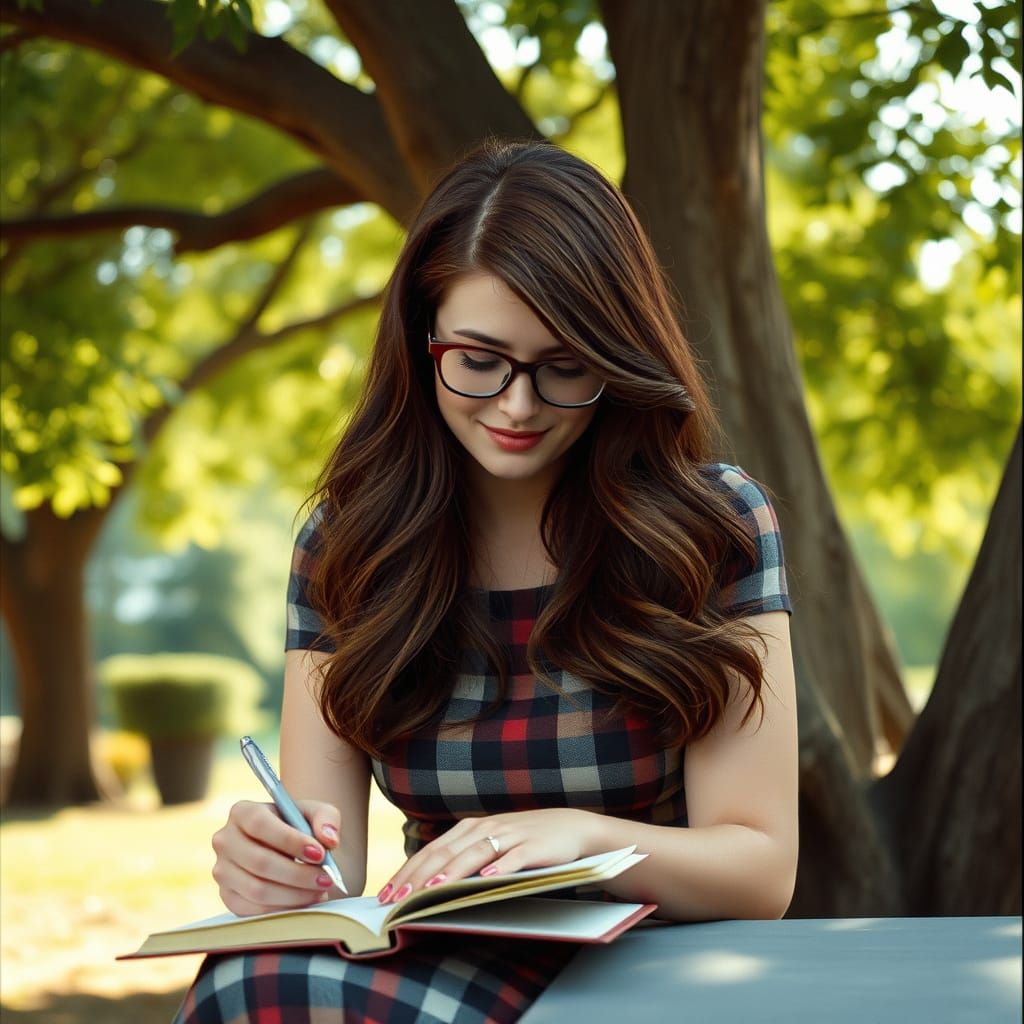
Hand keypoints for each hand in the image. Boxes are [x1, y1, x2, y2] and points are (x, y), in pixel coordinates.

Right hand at [212, 799, 341, 915]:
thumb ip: (326, 818)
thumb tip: (329, 840)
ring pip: (257, 889)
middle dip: (298, 874)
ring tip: (320, 891)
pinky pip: (253, 910)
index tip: (320, 854)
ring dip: (294, 894)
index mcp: (242, 812)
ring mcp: (222, 870)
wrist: (286, 848)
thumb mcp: (315, 813)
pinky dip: (283, 909)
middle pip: (259, 862)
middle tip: (326, 879)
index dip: (290, 841)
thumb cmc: (299, 826)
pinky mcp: (227, 896)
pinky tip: (304, 901)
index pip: (260, 825)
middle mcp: (225, 840)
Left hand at [377, 809, 603, 903]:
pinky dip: (500, 867)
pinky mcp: (534, 846)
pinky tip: (487, 879)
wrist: (570, 827)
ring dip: (451, 873)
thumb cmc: (524, 840)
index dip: (407, 871)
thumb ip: (463, 857)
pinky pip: (514, 857)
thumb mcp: (490, 844)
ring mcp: (510, 835)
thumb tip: (426, 883)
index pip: (432, 850)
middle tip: (396, 900)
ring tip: (431, 890)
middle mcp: (486, 828)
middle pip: (446, 853)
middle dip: (418, 877)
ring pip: (474, 854)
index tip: (386, 894)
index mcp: (470, 828)